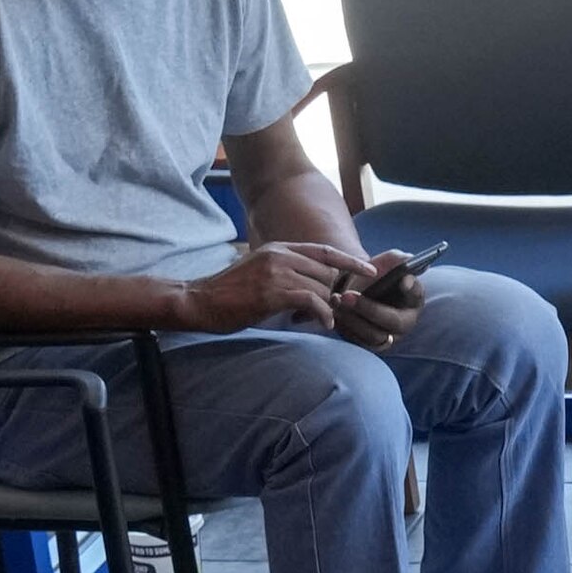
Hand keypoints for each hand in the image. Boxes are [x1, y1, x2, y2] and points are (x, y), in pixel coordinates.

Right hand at [172, 240, 361, 335]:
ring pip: (321, 288)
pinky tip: (324, 324)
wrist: (200, 300)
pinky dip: (322, 314)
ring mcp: (276, 272)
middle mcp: (280, 255)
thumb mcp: (262, 273)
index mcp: (278, 248)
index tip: (370, 270)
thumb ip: (288, 274)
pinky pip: (311, 301)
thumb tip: (318, 290)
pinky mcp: (272, 292)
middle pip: (326, 272)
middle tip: (338, 310)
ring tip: (324, 319)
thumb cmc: (231, 293)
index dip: (349, 261)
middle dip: (336, 293)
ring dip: (328, 307)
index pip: (323, 251)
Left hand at [326, 250, 429, 353]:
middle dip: (367, 309)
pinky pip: (356, 340)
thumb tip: (406, 281)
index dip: (409, 290)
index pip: (415, 297)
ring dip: (352, 318)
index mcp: (413, 305)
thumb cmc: (379, 273)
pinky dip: (343, 324)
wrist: (359, 286)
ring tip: (336, 299)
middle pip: (390, 324)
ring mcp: (384, 338)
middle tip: (347, 295)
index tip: (402, 281)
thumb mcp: (390, 263)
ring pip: (371, 336)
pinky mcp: (364, 343)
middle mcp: (402, 327)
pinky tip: (333, 308)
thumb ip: (400, 263)